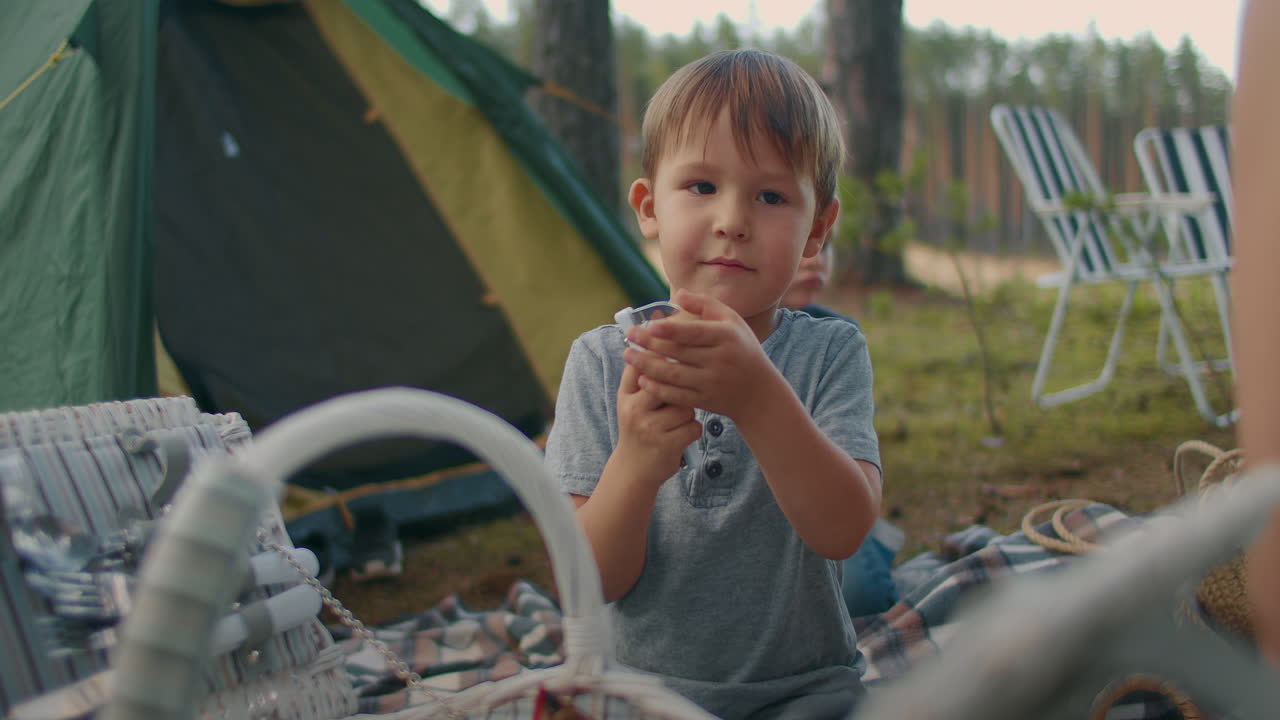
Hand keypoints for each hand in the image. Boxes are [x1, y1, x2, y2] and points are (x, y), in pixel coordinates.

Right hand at [613, 362, 700, 484]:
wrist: (633, 470)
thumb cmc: (638, 428)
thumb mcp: (630, 401)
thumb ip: (640, 375)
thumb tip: (657, 341)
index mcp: (626, 395)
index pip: (643, 365)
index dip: (661, 353)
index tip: (678, 350)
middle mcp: (634, 409)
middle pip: (669, 383)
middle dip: (680, 386)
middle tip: (685, 390)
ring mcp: (650, 428)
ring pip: (685, 406)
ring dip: (687, 414)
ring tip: (677, 422)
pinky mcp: (667, 445)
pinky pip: (694, 426)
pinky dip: (693, 430)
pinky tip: (682, 436)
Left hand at [623, 288, 775, 419]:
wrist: (759, 392)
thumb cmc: (742, 348)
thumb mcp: (732, 321)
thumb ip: (705, 305)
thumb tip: (678, 294)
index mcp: (726, 337)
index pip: (695, 333)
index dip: (672, 329)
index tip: (650, 324)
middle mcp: (720, 360)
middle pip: (679, 353)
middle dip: (651, 344)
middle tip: (629, 336)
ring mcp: (712, 383)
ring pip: (674, 375)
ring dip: (648, 366)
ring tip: (627, 355)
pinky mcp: (705, 401)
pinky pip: (677, 396)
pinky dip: (658, 388)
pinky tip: (641, 379)